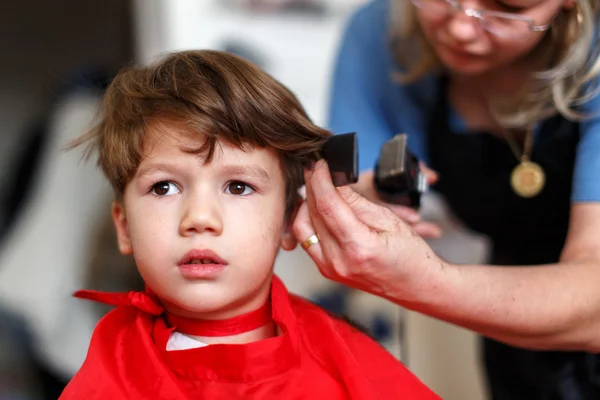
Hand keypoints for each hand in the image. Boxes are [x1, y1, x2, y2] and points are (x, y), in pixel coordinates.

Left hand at [293, 160, 442, 299]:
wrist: (416, 286)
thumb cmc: (410, 255)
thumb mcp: (389, 220)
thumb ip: (357, 201)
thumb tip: (334, 180)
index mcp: (358, 247)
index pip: (327, 204)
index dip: (320, 179)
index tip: (318, 163)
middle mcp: (338, 261)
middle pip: (312, 214)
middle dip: (311, 186)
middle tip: (315, 168)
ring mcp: (330, 268)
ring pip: (303, 227)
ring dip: (306, 203)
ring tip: (317, 186)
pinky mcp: (326, 270)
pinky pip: (307, 240)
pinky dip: (309, 220)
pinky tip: (317, 208)